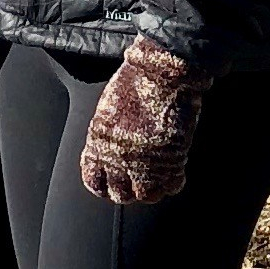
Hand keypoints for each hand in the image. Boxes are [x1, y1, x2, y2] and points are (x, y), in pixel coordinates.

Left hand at [80, 40, 206, 204]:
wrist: (160, 73)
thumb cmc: (133, 82)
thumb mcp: (107, 110)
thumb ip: (107, 137)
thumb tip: (111, 152)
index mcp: (99, 144)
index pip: (95, 182)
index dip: (105, 184)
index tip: (113, 180)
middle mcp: (119, 158)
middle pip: (120, 195)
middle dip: (129, 190)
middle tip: (138, 179)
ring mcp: (146, 160)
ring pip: (147, 196)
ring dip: (153, 188)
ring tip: (158, 177)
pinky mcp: (171, 158)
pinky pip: (171, 186)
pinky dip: (174, 181)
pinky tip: (175, 170)